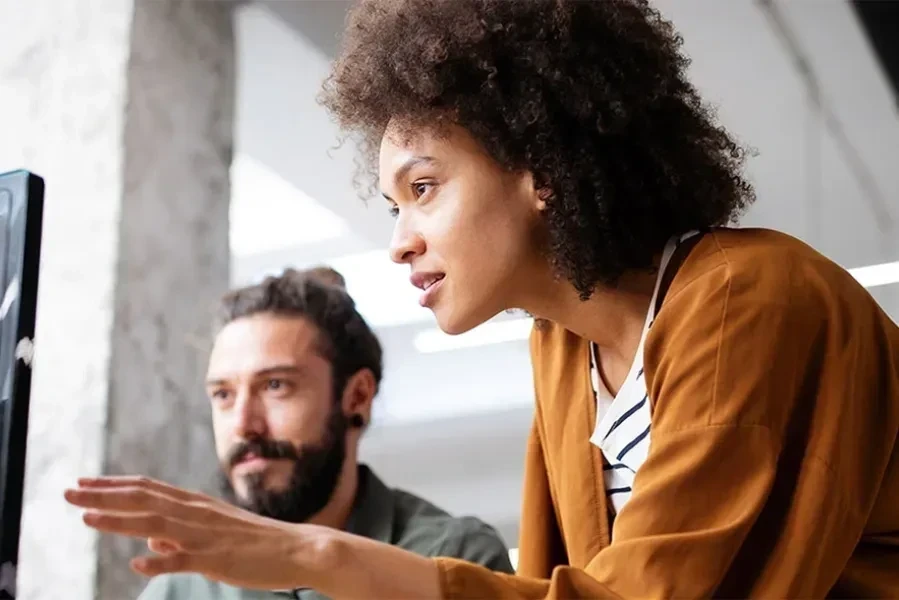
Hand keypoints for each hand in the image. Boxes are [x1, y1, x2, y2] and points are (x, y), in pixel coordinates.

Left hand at [63, 476, 332, 590]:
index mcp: (196, 504)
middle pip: (143, 499)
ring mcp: (206, 535)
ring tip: (86, 516)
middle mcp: (197, 513)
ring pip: (155, 523)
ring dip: (119, 520)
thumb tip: (149, 540)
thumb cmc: (255, 543)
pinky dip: (160, 560)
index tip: (83, 482)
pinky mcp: (217, 558)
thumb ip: (179, 535)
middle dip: (104, 495)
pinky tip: (137, 563)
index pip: (147, 488)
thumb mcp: (214, 533)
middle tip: (68, 491)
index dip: (113, 485)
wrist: (297, 549)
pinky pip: (184, 559)